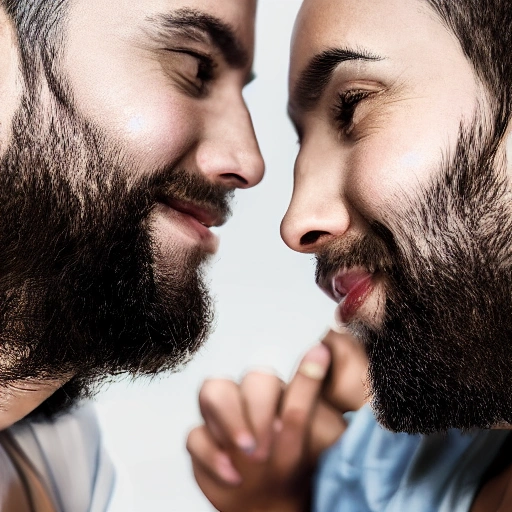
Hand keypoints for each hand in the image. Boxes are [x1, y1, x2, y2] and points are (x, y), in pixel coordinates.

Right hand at [187, 335, 360, 511]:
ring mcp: (218, 419)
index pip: (257, 378)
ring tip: (242, 454)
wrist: (271, 503)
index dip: (259, 404)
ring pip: (208, 394)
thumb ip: (304, 391)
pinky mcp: (201, 442)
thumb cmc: (291, 464)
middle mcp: (239, 399)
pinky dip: (211, 456)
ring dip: (224, 424)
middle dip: (241, 418)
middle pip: (226, 383)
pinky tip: (232, 474)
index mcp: (264, 393)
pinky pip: (193, 436)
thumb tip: (320, 348)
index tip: (279, 431)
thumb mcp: (301, 430)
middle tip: (260, 451)